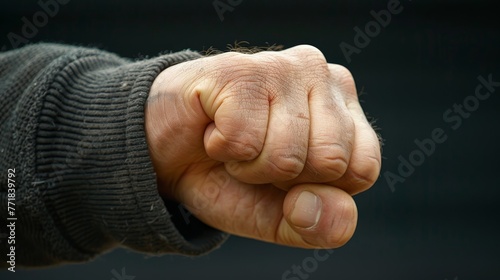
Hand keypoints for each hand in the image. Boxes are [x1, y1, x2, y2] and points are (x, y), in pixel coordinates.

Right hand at [145, 45, 380, 248]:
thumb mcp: (281, 217)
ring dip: (248, 166)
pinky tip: (214, 127)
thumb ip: (321, 226)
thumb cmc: (231, 178)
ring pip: (286, 155)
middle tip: (256, 155)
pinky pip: (244, 140)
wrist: (167, 155)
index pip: (361, 169)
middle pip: (330, 162)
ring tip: (235, 142)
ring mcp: (281, 67)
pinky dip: (221, 149)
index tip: (287, 174)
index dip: (315, 189)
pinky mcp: (239, 70)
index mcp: (344, 109)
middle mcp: (320, 75)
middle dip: (283, 178)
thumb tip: (320, 206)